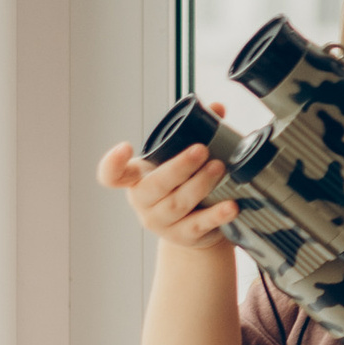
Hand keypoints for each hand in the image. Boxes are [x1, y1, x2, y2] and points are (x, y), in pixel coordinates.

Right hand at [98, 120, 235, 249]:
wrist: (193, 226)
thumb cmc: (182, 184)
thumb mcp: (180, 158)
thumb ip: (195, 132)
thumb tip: (217, 107)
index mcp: (137, 178)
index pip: (112, 175)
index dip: (113, 163)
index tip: (126, 146)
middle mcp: (143, 202)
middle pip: (155, 186)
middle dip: (178, 167)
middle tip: (201, 149)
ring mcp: (161, 222)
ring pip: (178, 204)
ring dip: (200, 185)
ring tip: (220, 167)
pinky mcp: (183, 236)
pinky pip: (199, 225)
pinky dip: (216, 215)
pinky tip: (231, 206)